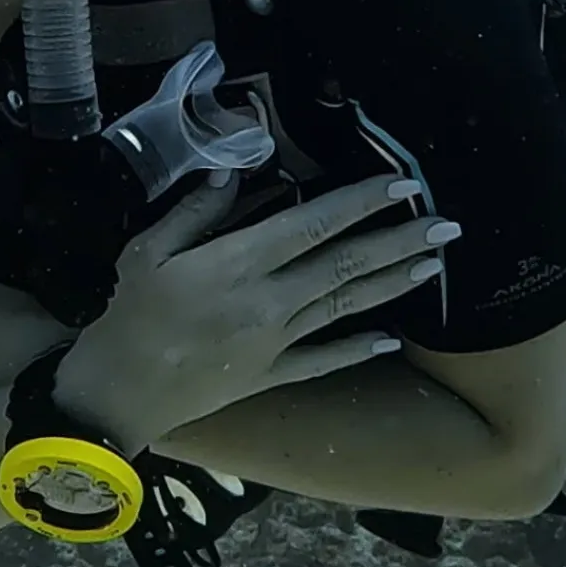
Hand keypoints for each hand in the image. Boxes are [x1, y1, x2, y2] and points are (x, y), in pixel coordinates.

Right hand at [54, 174, 458, 451]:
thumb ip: (194, 211)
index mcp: (236, 264)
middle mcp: (267, 302)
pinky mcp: (270, 375)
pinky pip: (324, 360)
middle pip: (345, 265)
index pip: (312, 225)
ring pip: (346, 308)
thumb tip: (235, 171)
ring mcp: (274, 343)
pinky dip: (359, 348)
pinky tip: (391, 338)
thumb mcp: (146, 251)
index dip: (359, 203)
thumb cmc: (126, 315)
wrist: (117, 395)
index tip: (400, 185)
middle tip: (449, 225)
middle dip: (400, 241)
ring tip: (435, 265)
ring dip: (393, 284)